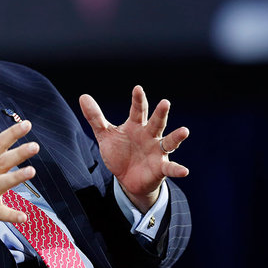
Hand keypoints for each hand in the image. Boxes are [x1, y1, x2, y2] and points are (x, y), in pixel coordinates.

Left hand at [79, 86, 188, 212]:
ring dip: (177, 137)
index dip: (138, 100)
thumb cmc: (119, 153)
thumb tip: (83, 97)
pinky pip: (170, 168)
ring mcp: (157, 151)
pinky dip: (177, 169)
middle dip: (161, 113)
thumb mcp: (105, 135)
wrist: (127, 178)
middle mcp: (150, 135)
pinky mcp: (161, 167)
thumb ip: (95, 118)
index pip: (138, 110)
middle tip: (165, 102)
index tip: (137, 89)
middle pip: (157, 122)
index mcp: (136, 126)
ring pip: (169, 142)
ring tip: (184, 131)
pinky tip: (184, 171)